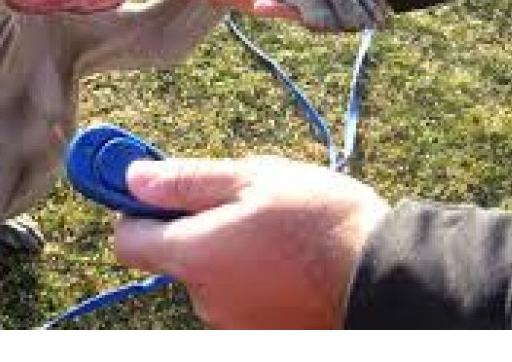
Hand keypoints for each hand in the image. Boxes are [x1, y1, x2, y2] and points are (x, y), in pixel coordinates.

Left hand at [113, 156, 388, 328]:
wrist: (384, 276)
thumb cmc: (320, 221)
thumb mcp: (253, 179)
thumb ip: (186, 181)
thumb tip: (133, 177)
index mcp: (194, 255)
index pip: (127, 241)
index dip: (136, 211)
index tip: (158, 192)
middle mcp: (203, 299)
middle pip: (173, 257)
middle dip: (196, 228)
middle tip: (243, 204)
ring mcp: (231, 323)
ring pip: (210, 277)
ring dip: (228, 253)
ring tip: (275, 234)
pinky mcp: (258, 334)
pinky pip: (238, 298)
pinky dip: (251, 278)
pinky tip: (286, 262)